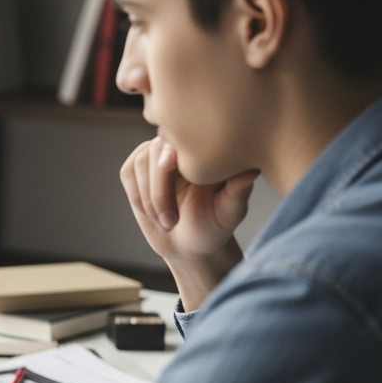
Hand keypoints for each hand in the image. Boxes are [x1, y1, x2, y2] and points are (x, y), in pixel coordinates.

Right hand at [120, 136, 256, 308]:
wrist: (188, 244)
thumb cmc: (214, 226)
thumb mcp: (230, 212)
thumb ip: (238, 191)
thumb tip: (252, 171)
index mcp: (206, 148)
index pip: (185, 138)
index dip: (174, 151)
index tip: (169, 166)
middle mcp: (180, 145)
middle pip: (157, 150)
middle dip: (159, 189)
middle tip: (169, 221)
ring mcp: (156, 154)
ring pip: (141, 163)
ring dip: (149, 198)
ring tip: (166, 222)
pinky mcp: (137, 168)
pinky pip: (129, 173)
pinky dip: (138, 196)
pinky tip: (152, 213)